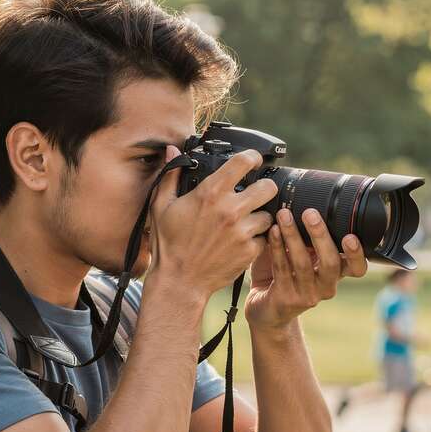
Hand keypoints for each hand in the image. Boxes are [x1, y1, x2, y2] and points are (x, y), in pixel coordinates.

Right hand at [146, 146, 274, 299]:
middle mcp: (230, 210)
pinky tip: (243, 241)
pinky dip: (257, 239)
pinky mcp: (249, 251)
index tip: (254, 161)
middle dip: (265, 188)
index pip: (244, 162)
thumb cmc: (168, 244)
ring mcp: (242, 232)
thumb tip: (172, 150)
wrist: (179, 281)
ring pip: (269, 215)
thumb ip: (171, 175)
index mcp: (210, 193)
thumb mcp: (161, 206)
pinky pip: (264, 238)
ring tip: (247, 222)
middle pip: (269, 188)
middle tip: (257, 193)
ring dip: (260, 217)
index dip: (253, 158)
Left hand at [244, 207, 368, 330]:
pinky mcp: (286, 298)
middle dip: (320, 235)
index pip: (357, 268)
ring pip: (302, 263)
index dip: (357, 254)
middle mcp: (326, 286)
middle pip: (330, 262)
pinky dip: (276, 247)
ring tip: (283, 214)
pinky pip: (281, 269)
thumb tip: (304, 198)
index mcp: (336, 273)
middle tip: (310, 213)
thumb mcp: (303, 255)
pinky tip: (272, 231)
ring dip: (293, 236)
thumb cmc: (285, 275)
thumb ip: (308, 236)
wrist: (266, 309)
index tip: (351, 236)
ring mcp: (307, 294)